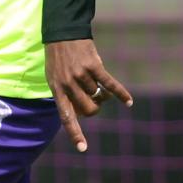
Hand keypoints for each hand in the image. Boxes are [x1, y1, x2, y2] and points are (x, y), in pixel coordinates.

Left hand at [44, 38, 132, 152]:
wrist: (63, 33)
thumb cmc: (58, 59)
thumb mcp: (54, 78)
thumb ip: (66, 96)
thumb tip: (82, 113)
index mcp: (57, 90)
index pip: (66, 117)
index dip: (75, 133)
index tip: (83, 148)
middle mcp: (68, 84)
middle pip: (89, 110)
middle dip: (95, 108)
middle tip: (94, 99)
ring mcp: (81, 75)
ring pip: (99, 96)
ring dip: (102, 94)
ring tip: (96, 83)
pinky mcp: (94, 66)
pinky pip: (110, 84)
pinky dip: (120, 93)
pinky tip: (128, 102)